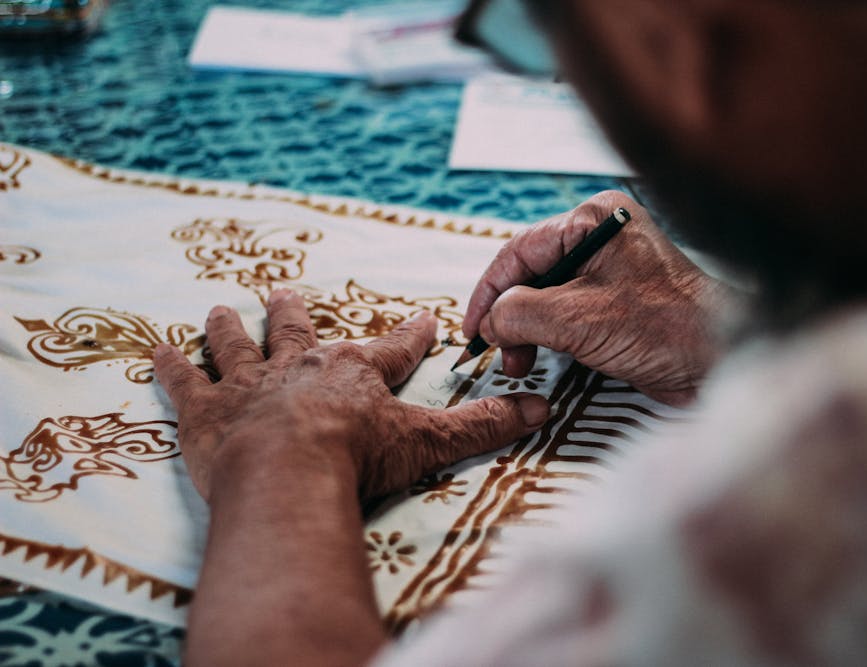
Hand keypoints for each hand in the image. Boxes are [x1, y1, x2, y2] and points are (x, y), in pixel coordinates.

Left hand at [154, 289, 550, 501]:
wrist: (290, 473)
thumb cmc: (360, 455)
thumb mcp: (430, 443)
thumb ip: (483, 426)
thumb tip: (542, 409)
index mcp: (355, 373)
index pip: (393, 348)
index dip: (410, 335)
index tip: (423, 318)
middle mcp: (300, 367)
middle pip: (298, 333)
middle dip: (294, 314)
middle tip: (285, 293)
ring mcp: (249, 385)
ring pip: (237, 346)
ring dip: (229, 329)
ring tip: (218, 309)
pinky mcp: (205, 412)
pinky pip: (184, 382)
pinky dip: (169, 367)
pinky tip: (154, 349)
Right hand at [462, 191, 731, 403]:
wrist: (721, 360)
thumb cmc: (664, 327)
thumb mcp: (577, 318)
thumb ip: (520, 314)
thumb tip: (490, 323)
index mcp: (594, 219)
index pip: (520, 251)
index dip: (488, 293)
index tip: (472, 330)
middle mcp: (602, 236)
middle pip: (532, 274)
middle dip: (509, 316)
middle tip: (499, 353)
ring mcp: (612, 269)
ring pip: (547, 297)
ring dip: (527, 332)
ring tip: (521, 363)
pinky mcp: (619, 301)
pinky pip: (569, 313)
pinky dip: (550, 337)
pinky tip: (543, 359)